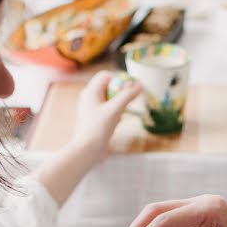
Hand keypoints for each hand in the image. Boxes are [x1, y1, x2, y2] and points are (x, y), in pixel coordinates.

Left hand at [32, 72, 141, 206]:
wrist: (87, 151)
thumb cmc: (97, 129)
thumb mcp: (114, 110)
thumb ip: (127, 96)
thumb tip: (139, 85)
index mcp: (90, 92)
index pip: (106, 76)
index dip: (119, 78)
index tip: (132, 86)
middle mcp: (90, 98)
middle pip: (109, 87)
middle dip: (121, 92)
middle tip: (131, 99)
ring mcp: (93, 109)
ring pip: (110, 99)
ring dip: (120, 103)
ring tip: (122, 113)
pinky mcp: (96, 119)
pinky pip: (109, 110)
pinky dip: (116, 113)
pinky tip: (118, 122)